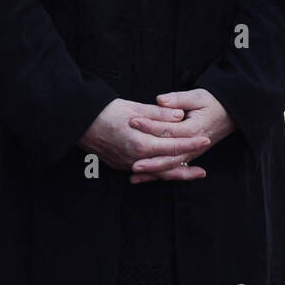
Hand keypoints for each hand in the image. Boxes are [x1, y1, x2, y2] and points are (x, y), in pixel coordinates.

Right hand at [78, 98, 209, 180]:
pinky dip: (157, 173)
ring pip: (156, 174)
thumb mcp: (133, 108)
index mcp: (141, 143)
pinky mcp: (120, 165)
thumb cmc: (105, 112)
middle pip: (167, 168)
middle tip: (204, 171)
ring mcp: (127, 164)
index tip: (205, 139)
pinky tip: (165, 172)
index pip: (172, 146)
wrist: (79, 123)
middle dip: (186, 169)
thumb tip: (180, 116)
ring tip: (190, 176)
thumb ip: (158, 114)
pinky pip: (144, 173)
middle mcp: (135, 159)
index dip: (191, 142)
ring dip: (174, 175)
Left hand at [126, 88, 235, 182]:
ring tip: (134, 175)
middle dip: (150, 161)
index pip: (168, 130)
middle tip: (132, 163)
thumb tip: (161, 100)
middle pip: (169, 156)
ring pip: (171, 166)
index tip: (133, 122)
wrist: (230, 113)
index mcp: (194, 129)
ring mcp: (193, 153)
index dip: (150, 126)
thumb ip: (178, 99)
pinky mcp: (190, 156)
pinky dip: (160, 174)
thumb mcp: (198, 96)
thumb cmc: (213, 102)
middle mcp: (194, 146)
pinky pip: (174, 168)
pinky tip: (144, 178)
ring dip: (154, 172)